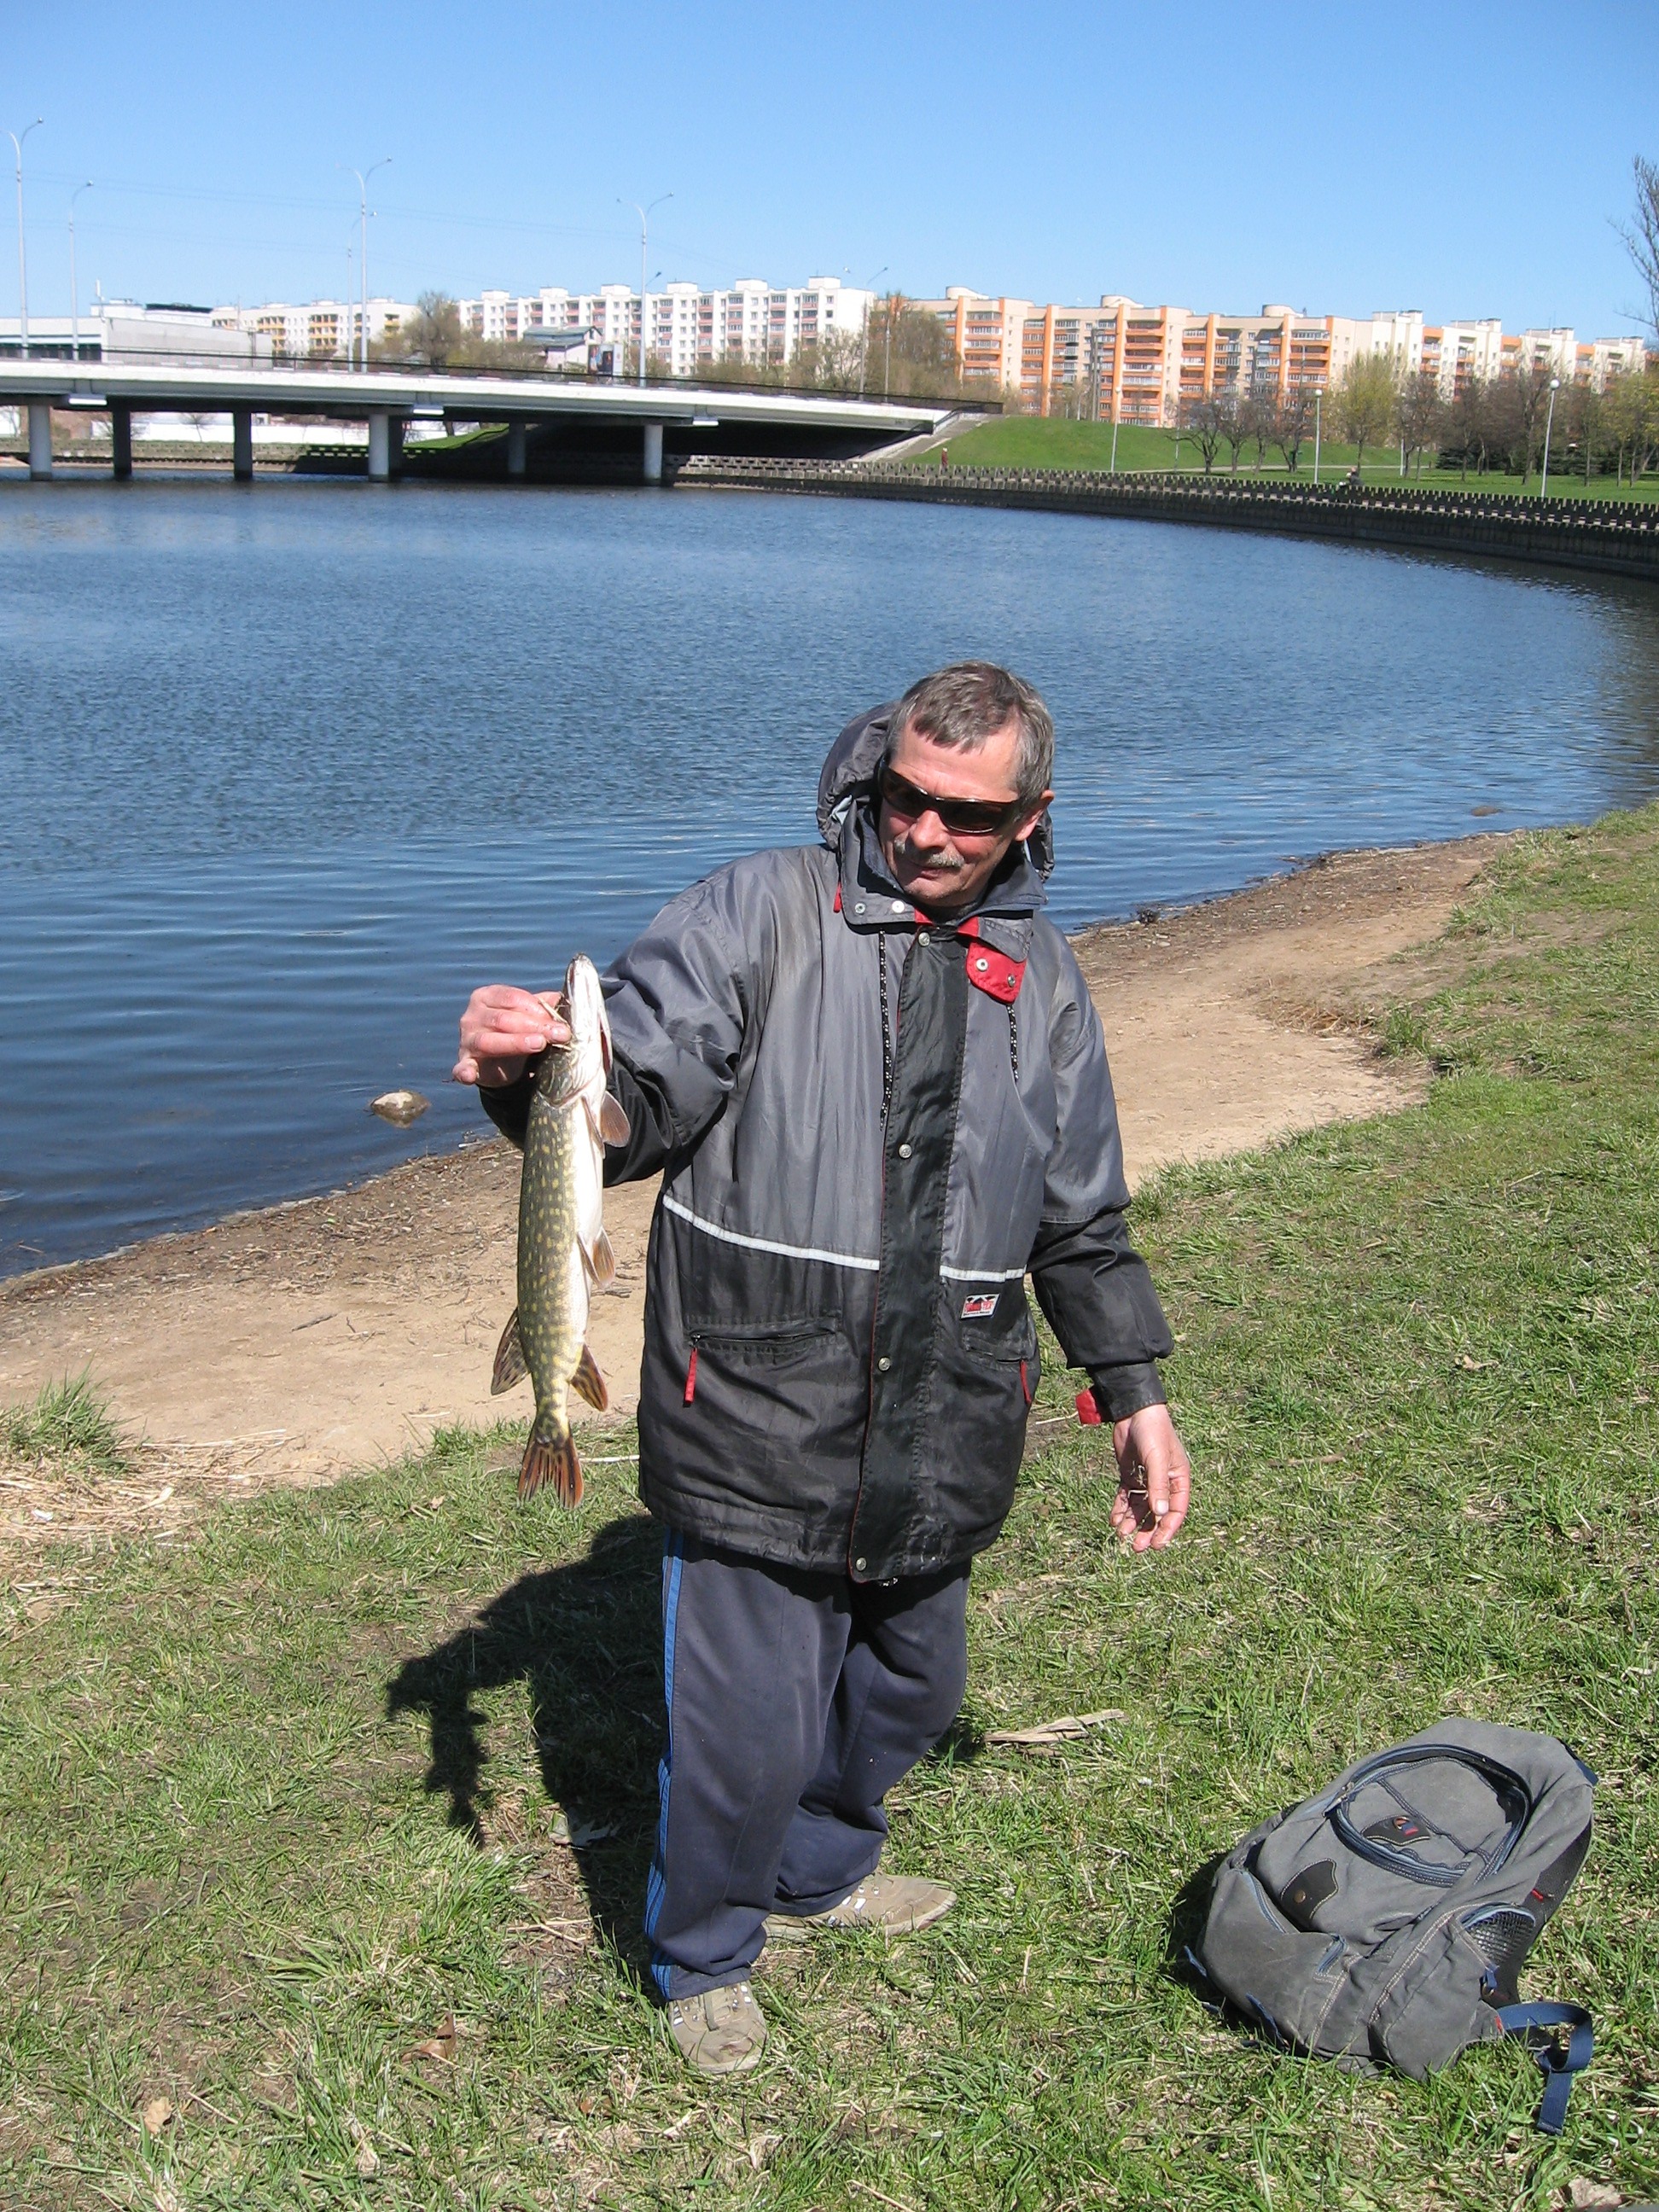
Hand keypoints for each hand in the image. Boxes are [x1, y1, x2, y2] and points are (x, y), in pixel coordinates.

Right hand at [454, 984, 569, 1088]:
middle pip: (503, 1019)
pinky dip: (464, 1071)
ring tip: (539, 1044)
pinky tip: (469, 1074)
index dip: (537, 1008)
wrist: (496, 1059)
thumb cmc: (513, 1030)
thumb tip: (563, 998)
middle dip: (534, 1026)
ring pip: (488, 1041)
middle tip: (559, 1034)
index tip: (559, 1021)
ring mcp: (466, 1039)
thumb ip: (543, 1006)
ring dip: (515, 1043)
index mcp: (487, 996)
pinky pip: (462, 1067)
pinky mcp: (464, 1062)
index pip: (512, 998)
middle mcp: (472, 1015)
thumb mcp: (527, 1015)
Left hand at [1108, 1404, 1191, 1552]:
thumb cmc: (1153, 1432)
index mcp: (1178, 1479)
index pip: (1175, 1511)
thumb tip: (1160, 1514)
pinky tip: (1114, 1520)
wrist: (1133, 1412)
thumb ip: (1158, 1485)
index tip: (1157, 1546)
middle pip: (1156, 1514)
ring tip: (1121, 1534)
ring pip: (1140, 1508)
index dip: (1167, 1530)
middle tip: (1136, 1547)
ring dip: (1132, 1521)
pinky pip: (1126, 1497)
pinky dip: (1121, 1508)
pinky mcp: (1130, 1475)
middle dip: (1147, 1531)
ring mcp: (1145, 1479)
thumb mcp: (1156, 1459)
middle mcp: (1163, 1483)